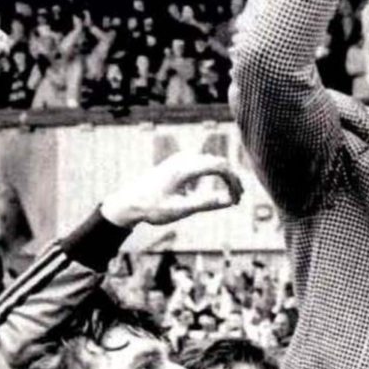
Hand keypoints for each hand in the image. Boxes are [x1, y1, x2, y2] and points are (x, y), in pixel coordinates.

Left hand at [99, 152, 242, 227]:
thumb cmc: (153, 208)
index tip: (237, 199)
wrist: (129, 202)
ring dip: (225, 176)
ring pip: (213, 161)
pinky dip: (215, 173)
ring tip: (232, 195)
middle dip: (233, 179)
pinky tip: (218, 188)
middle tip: (238, 199)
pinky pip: (204, 163)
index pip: (220, 166)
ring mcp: (181, 158)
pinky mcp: (179, 162)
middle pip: (219, 161)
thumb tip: (229, 200)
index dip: (234, 182)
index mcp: (184, 169)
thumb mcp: (181, 210)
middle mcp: (184, 159)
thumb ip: (206, 204)